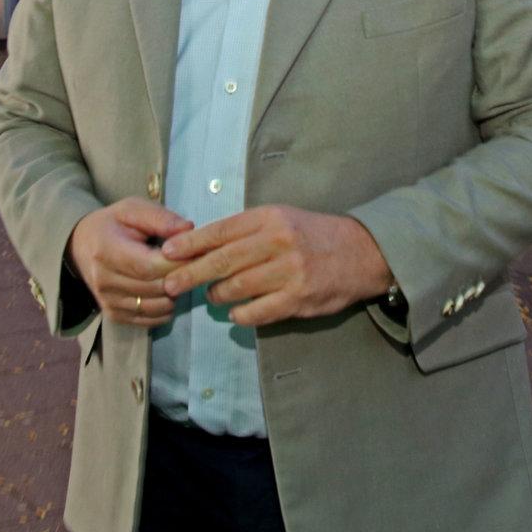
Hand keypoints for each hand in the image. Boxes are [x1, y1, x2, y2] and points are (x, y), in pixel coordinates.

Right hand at [67, 199, 192, 327]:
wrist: (80, 246)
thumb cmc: (112, 224)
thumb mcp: (133, 209)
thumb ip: (160, 218)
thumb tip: (188, 230)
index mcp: (107, 251)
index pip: (150, 266)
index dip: (178, 262)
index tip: (196, 252)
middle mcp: (104, 281)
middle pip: (156, 287)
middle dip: (182, 277)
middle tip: (195, 264)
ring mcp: (108, 302)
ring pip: (156, 306)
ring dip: (176, 294)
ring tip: (178, 275)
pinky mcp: (114, 315)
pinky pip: (150, 320)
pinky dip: (165, 308)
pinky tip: (167, 291)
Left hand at [159, 205, 392, 327]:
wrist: (363, 253)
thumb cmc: (314, 235)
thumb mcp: (282, 219)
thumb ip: (246, 230)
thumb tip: (201, 245)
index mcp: (271, 217)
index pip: (221, 230)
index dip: (190, 243)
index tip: (167, 252)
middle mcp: (278, 242)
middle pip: (222, 261)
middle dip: (189, 274)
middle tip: (169, 285)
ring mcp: (289, 272)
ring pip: (235, 288)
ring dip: (216, 295)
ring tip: (211, 296)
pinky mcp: (298, 298)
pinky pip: (255, 312)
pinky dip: (239, 314)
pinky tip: (236, 311)